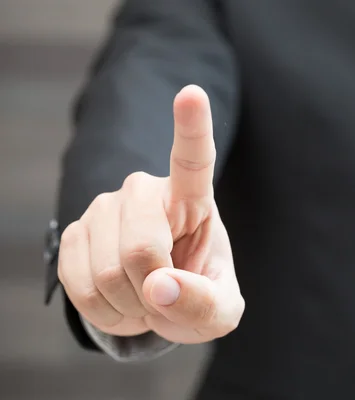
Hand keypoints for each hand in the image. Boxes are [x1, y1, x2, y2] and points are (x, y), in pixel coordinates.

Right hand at [58, 85, 243, 342]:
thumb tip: (159, 287)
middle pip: (141, 248)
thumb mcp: (221, 309)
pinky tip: (121, 301)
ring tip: (145, 298)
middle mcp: (145, 191)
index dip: (191, 127)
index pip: (193, 158)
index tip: (192, 93)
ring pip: (107, 271)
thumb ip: (204, 302)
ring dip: (130, 305)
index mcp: (193, 198)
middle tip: (164, 297)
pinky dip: (104, 311)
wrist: (157, 303)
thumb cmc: (197, 294)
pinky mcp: (75, 232)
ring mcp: (105, 208)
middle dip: (153, 292)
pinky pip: (80, 285)